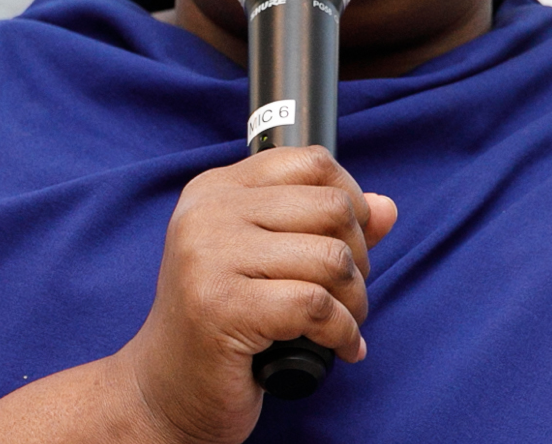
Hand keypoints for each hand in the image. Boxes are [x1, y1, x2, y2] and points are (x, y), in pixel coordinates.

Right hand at [117, 147, 398, 443]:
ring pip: (331, 258)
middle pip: (332, 207)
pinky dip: (343, 332)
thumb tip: (386, 208)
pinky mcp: (220, 306)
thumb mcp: (270, 263)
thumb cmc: (222, 324)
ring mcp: (209, 256)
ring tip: (342, 324)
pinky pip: (317, 306)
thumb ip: (324, 228)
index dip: (352, 202)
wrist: (166, 390)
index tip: (351, 243)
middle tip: (346, 295)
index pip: (312, 162)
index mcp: (216, 190)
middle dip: (360, 258)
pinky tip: (340, 349)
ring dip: (355, 301)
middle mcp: (208, 213)